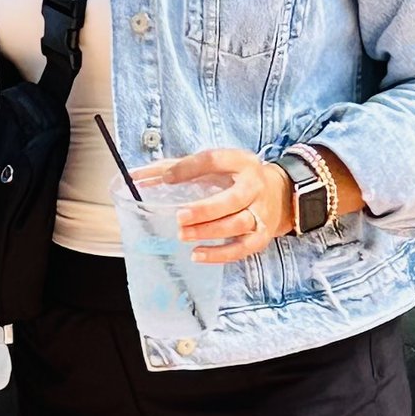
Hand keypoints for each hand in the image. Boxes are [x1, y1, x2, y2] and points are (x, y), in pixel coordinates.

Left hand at [136, 145, 294, 265]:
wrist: (279, 194)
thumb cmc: (234, 178)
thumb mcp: (213, 166)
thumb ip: (175, 168)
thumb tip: (135, 176)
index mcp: (240, 162)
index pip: (214, 160)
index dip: (189, 168)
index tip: (166, 178)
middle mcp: (254, 186)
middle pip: (232, 199)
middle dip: (205, 210)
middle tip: (179, 217)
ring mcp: (260, 212)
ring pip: (238, 224)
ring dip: (210, 231)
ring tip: (183, 235)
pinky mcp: (261, 235)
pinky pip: (242, 248)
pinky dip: (220, 254)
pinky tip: (198, 254)